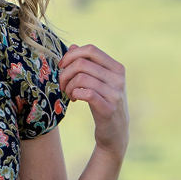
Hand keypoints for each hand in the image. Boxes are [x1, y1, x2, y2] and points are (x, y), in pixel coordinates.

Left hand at [58, 43, 128, 159]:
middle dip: (65, 73)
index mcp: (117, 68)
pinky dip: (74, 94)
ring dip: (68, 86)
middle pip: (82, 63)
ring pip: (81, 78)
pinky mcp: (108, 108)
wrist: (115, 132)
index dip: (72, 55)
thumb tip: (72, 47)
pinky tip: (74, 99)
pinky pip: (86, 93)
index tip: (62, 66)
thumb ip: (87, 64)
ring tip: (69, 94)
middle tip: (62, 84)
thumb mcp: (98, 82)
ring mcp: (115, 93)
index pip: (91, 50)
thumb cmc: (103, 103)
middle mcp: (118, 78)